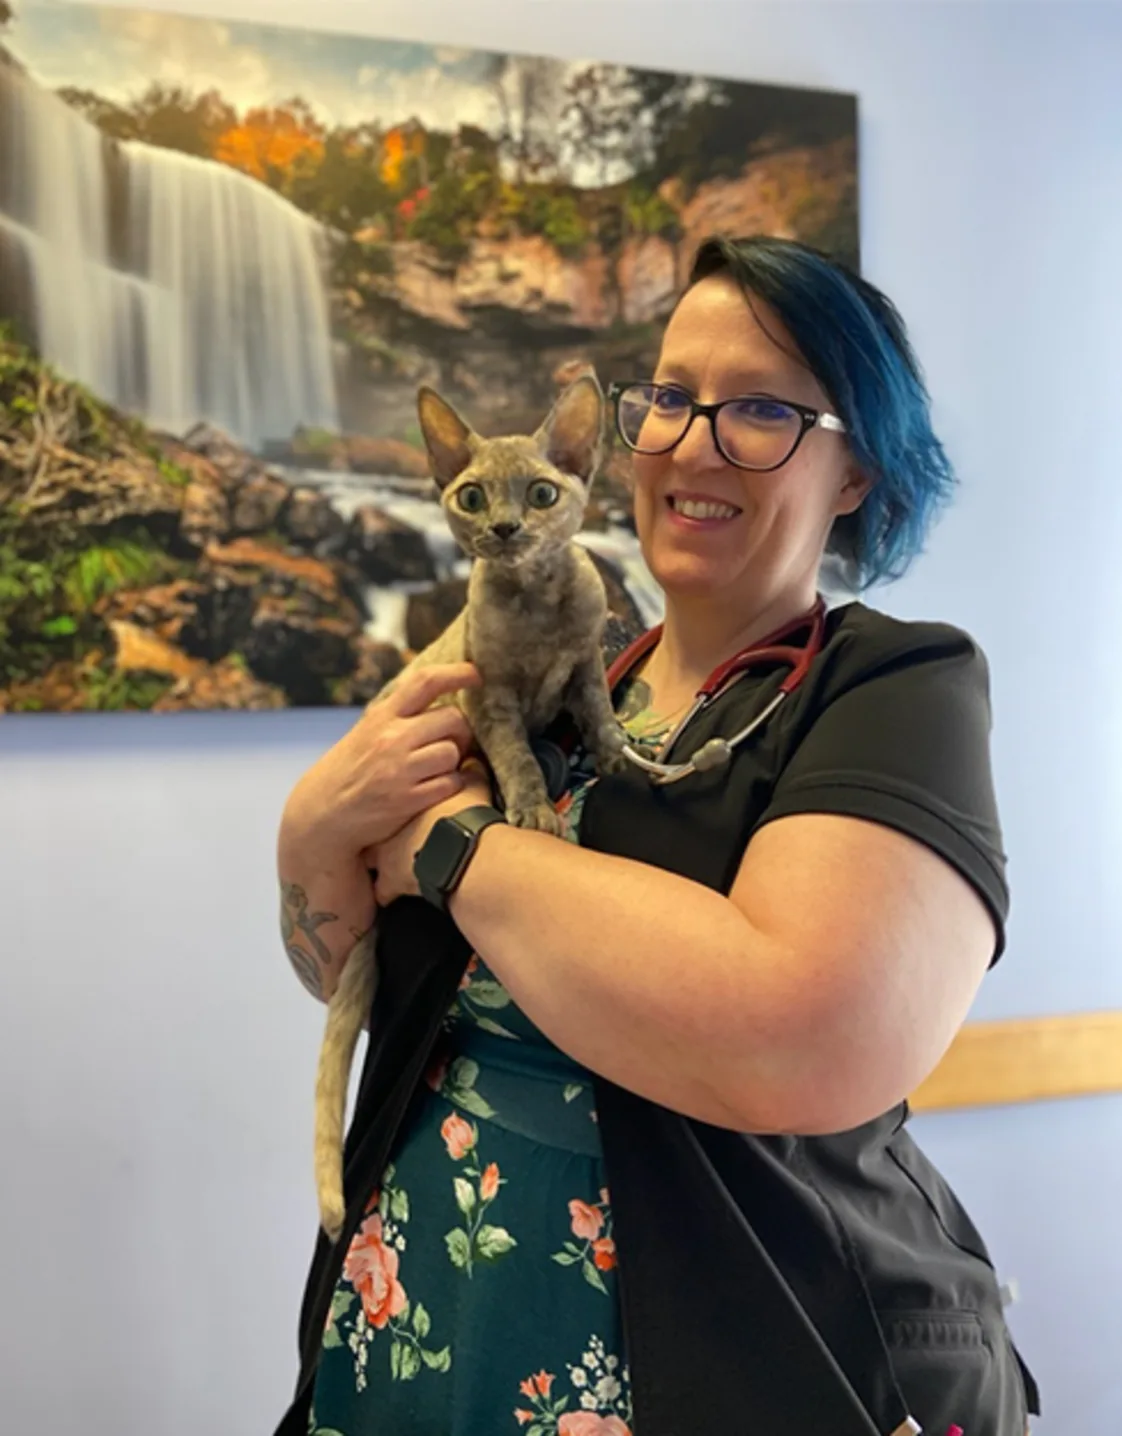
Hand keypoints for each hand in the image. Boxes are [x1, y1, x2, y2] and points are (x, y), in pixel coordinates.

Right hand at [279, 663, 481, 873]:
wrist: (322, 814)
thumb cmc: (351, 770)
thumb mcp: (366, 731)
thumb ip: (398, 714)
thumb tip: (440, 693)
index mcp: (382, 716)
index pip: (426, 681)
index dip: (457, 673)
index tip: (476, 674)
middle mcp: (391, 739)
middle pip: (452, 718)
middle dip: (462, 730)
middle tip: (456, 742)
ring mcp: (400, 770)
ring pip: (453, 753)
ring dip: (454, 762)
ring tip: (438, 769)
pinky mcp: (408, 800)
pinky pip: (451, 784)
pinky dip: (451, 785)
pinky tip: (437, 787)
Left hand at [369, 760, 493, 906]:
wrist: (461, 849)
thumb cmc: (467, 815)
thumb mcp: (473, 785)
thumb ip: (469, 773)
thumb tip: (474, 761)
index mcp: (403, 799)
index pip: (387, 798)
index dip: (393, 804)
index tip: (401, 808)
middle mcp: (387, 824)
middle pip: (373, 825)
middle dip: (381, 829)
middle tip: (398, 833)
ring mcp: (384, 854)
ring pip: (371, 858)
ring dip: (381, 861)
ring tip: (398, 864)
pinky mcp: (391, 881)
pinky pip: (383, 890)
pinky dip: (388, 892)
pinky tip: (395, 893)